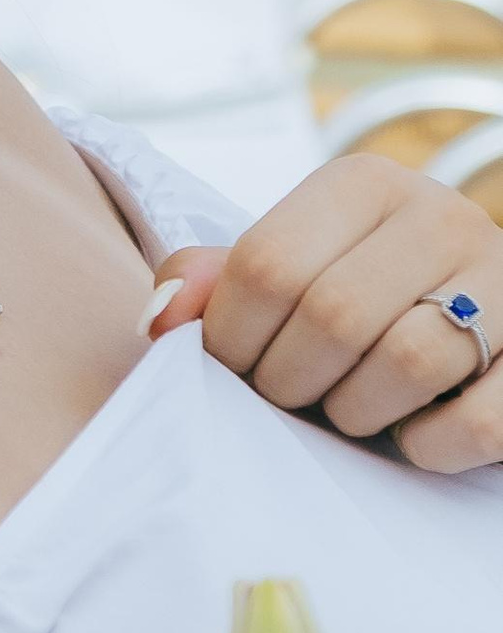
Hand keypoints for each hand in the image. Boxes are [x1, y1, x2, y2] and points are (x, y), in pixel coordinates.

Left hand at [149, 153, 502, 468]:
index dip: (230, 339)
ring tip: (348, 411)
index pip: (267, 265)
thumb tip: (160, 318)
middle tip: (288, 398)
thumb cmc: (357, 298)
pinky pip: (478, 422)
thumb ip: (213, 281)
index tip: (232, 368)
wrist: (478, 317)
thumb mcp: (288, 268)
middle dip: (289, 382)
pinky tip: (411, 437)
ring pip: (410, 363)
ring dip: (357, 414)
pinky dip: (429, 447)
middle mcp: (441, 216)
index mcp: (364, 184)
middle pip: (332, 316)